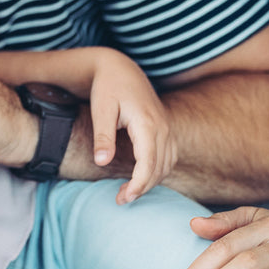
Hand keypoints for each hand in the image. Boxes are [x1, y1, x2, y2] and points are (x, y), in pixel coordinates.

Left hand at [87, 48, 175, 203]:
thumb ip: (103, 136)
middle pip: (159, 167)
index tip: (125, 198)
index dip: (139, 184)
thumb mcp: (101, 109)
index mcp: (147, 123)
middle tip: (120, 200)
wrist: (121, 69)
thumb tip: (101, 162)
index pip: (149, 162)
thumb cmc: (108, 87)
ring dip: (150, 182)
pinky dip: (156, 171)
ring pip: (166, 165)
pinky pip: (168, 157)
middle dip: (142, 187)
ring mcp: (167, 129)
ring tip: (127, 192)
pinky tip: (141, 178)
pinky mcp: (165, 130)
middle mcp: (163, 128)